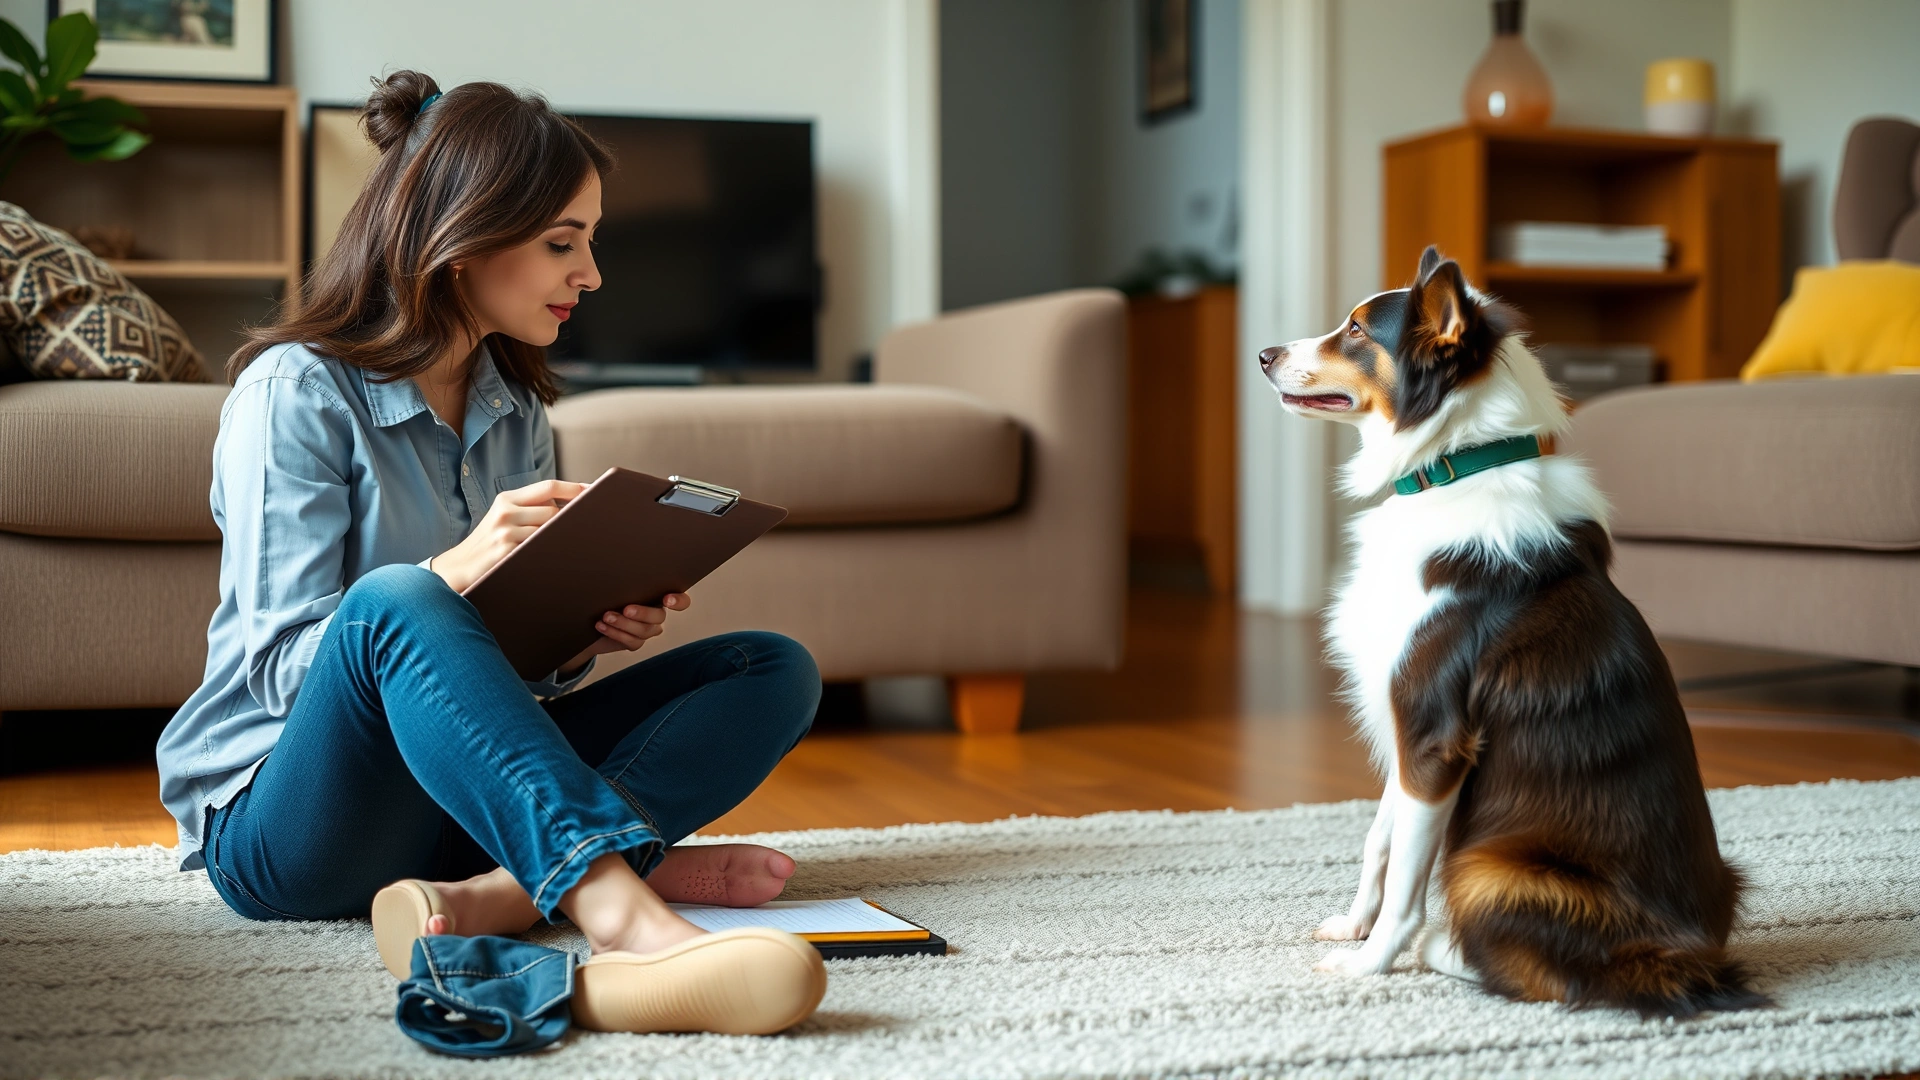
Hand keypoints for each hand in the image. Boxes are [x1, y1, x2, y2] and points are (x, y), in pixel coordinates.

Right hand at [429, 479, 585, 593]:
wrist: (458, 568)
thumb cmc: (488, 544)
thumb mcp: (504, 519)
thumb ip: (530, 510)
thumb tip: (568, 506)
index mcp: (507, 499)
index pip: (548, 486)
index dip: (574, 488)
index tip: (593, 490)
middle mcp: (505, 511)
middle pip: (553, 510)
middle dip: (567, 520)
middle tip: (577, 528)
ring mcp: (505, 531)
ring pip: (548, 529)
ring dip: (557, 538)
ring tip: (555, 547)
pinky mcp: (506, 550)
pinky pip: (538, 547)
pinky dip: (546, 551)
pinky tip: (545, 557)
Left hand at [558, 592, 691, 674]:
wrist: (589, 617)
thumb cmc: (607, 594)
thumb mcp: (618, 585)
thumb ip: (628, 580)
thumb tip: (624, 564)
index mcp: (658, 596)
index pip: (681, 601)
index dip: (679, 601)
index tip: (667, 600)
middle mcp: (656, 615)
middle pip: (659, 617)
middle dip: (643, 613)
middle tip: (626, 609)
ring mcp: (647, 630)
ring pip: (644, 631)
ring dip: (623, 623)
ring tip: (606, 616)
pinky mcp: (635, 642)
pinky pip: (631, 641)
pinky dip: (615, 633)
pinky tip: (602, 626)